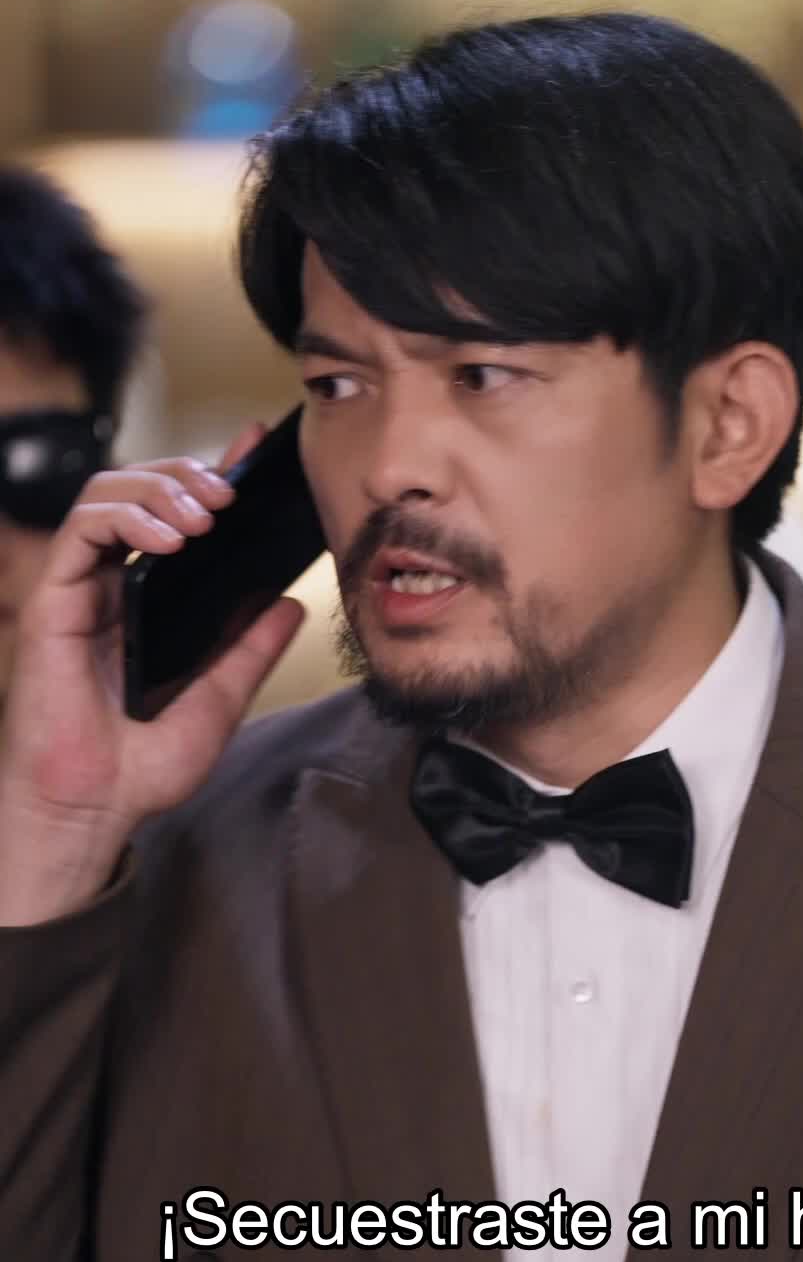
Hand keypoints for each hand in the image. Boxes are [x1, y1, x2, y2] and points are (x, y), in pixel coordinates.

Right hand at [0, 422, 306, 911]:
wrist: (95, 811)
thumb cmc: (139, 770)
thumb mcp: (219, 700)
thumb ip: (249, 649)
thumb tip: (290, 603)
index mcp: (146, 602)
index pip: (178, 516)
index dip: (213, 473)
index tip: (256, 450)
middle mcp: (110, 587)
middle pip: (140, 489)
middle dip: (188, 473)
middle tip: (230, 491)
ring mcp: (79, 589)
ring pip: (107, 492)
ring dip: (160, 488)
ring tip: (204, 515)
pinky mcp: (53, 598)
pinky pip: (82, 527)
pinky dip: (126, 515)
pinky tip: (169, 536)